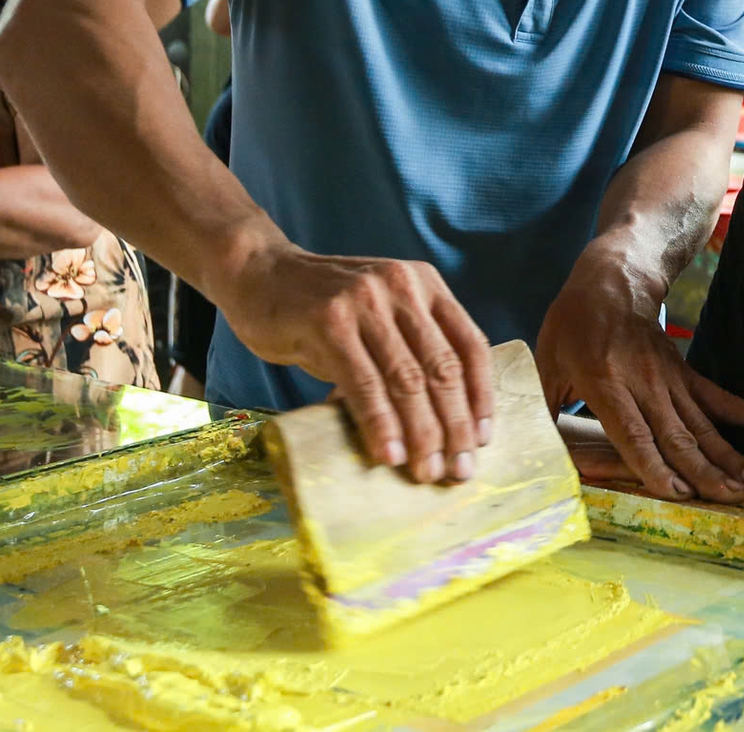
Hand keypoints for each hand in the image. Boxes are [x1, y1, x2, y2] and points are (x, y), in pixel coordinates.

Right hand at [218, 243, 493, 484]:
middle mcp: (402, 287)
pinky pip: (365, 383)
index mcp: (424, 284)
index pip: (469, 345)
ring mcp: (366, 301)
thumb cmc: (323, 307)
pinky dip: (380, 424)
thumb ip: (408, 349)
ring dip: (422, 433)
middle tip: (458, 470)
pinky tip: (388, 453)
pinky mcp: (329, 321)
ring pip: (408, 379)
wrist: (259, 273)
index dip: (481, 397)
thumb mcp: (378, 314)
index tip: (484, 440)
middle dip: (455, 426)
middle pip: (442, 367)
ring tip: (425, 471)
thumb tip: (441, 422)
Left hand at [536, 249, 743, 503]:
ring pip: (703, 424)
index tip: (675, 492)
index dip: (653, 463)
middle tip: (729, 500)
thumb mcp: (547, 366)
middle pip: (677, 434)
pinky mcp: (686, 374)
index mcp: (606, 383)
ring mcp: (671, 380)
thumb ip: (546, 412)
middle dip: (703, 471)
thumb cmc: (572, 326)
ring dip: (727, 456)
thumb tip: (541, 457)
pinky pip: (721, 397)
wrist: (611, 278)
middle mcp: (644, 384)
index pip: (633, 431)